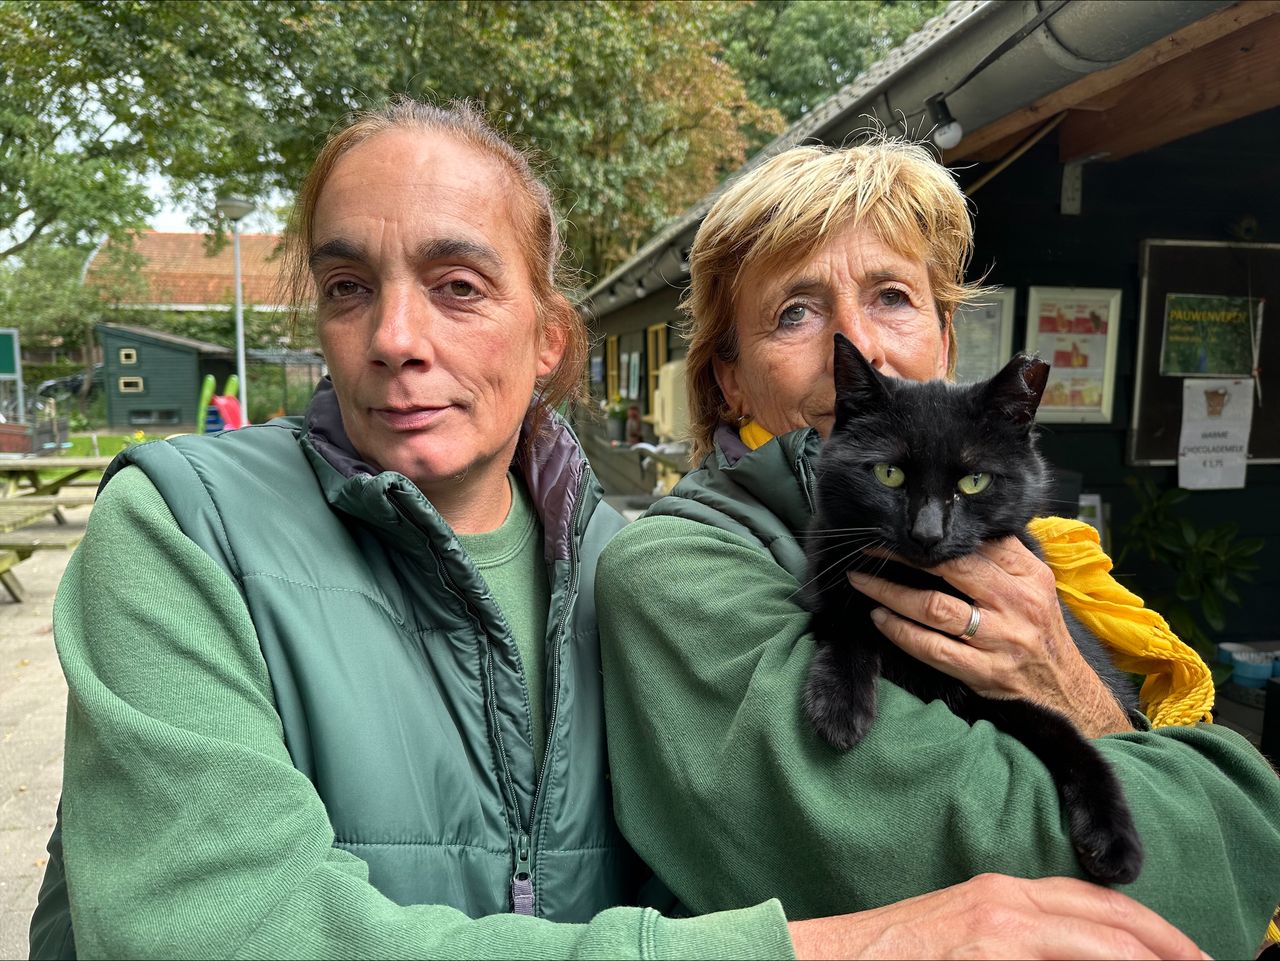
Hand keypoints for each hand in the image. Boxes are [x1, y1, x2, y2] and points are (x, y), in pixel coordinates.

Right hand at [786, 873, 1208, 959]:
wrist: (831, 957)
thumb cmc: (892, 954)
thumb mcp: (962, 935)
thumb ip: (1013, 940)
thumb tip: (1059, 950)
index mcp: (999, 893)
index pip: (1093, 902)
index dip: (1145, 925)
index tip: (1181, 950)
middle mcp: (1004, 901)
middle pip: (1106, 915)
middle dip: (1162, 941)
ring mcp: (995, 928)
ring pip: (1094, 940)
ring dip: (1142, 956)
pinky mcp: (984, 952)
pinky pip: (1060, 959)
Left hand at [847, 536, 1130, 737]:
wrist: (1066, 690)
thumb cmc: (1041, 631)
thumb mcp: (1037, 587)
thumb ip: (1004, 557)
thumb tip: (963, 528)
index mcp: (1029, 577)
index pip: (979, 543)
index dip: (937, 535)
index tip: (903, 528)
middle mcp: (1015, 604)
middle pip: (951, 568)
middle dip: (904, 556)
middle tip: (871, 547)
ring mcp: (998, 640)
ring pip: (933, 608)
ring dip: (890, 592)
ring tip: (863, 581)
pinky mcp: (982, 671)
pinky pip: (931, 648)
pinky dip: (899, 631)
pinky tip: (880, 618)